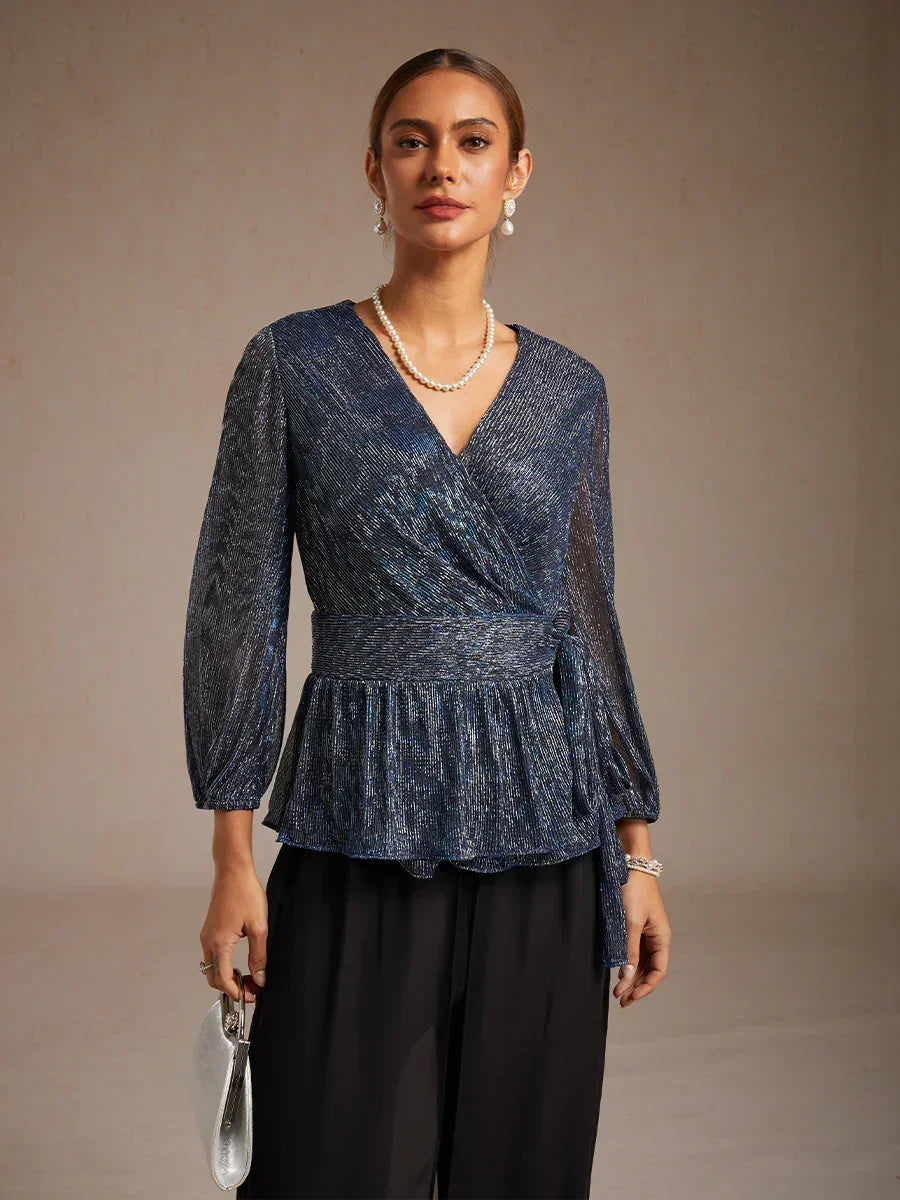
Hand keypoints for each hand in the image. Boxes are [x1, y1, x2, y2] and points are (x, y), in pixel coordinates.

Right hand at [199, 861, 267, 1002]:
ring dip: (226, 976)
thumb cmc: (245, 893)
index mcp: (220, 943)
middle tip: (250, 989)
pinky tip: (239, 961)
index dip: (236, 992)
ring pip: (211, 966)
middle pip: (213, 977)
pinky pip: (212, 954)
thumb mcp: (259, 927)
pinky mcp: (209, 929)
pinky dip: (223, 964)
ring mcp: (206, 935)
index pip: (223, 979)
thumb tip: (259, 979)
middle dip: (230, 988)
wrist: (233, 870)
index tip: (250, 997)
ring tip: (247, 976)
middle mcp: (208, 941)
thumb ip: (259, 956)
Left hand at [612, 871, 670, 1007]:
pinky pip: (635, 950)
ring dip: (631, 977)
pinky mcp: (636, 925)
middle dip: (637, 986)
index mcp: (662, 937)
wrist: (630, 863)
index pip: (658, 971)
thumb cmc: (634, 890)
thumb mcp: (630, 923)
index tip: (629, 997)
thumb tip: (627, 977)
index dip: (645, 987)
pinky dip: (628, 963)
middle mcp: (657, 937)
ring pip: (642, 962)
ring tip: (618, 991)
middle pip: (650, 969)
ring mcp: (646, 931)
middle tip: (620, 1000)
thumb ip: (630, 951)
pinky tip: (618, 971)